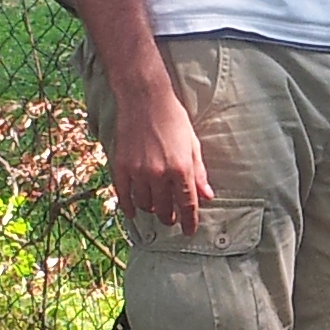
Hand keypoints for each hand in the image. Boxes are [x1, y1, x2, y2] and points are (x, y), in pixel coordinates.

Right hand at [111, 84, 214, 234]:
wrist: (144, 98)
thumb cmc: (173, 118)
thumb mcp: (193, 144)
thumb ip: (199, 173)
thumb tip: (208, 196)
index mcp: (181, 168)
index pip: (187, 205)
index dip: (189, 222)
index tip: (189, 231)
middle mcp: (159, 173)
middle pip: (164, 209)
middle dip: (169, 217)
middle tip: (171, 219)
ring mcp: (138, 171)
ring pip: (145, 204)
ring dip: (151, 210)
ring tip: (155, 209)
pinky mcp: (121, 166)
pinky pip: (124, 195)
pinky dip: (129, 206)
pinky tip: (133, 211)